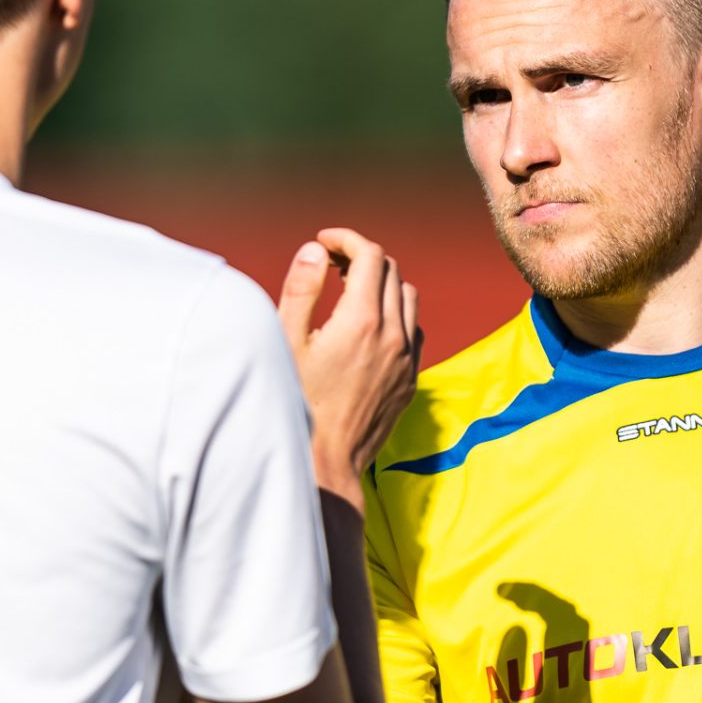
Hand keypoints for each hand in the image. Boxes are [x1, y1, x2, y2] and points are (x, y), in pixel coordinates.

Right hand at [277, 228, 420, 502]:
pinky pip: (415, 330)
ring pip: (409, 297)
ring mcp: (407, 359)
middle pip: (391, 270)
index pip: (370, 255)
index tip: (324, 242)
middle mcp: (393, 336)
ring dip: (383, 284)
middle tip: (330, 264)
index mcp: (361, 321)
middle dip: (361, 257)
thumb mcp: (286, 342)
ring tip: (350, 292)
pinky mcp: (410, 380)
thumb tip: (315, 252)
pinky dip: (396, 315)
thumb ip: (302, 289)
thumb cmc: (296, 404)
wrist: (326, 463)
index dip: (346, 239)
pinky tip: (369, 327)